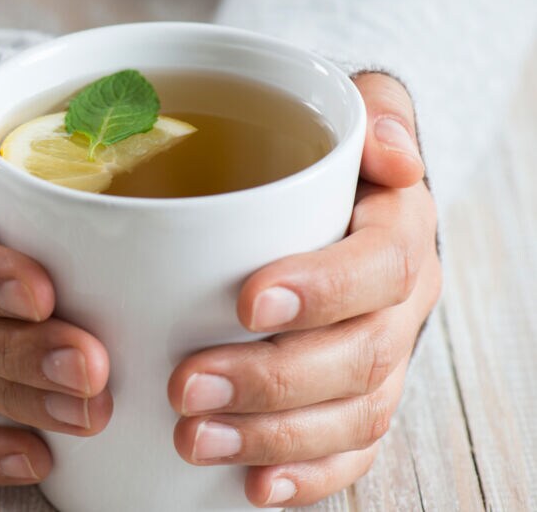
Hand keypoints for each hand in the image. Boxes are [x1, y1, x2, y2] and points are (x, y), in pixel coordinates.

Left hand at [166, 73, 441, 506]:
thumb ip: (368, 110)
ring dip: (273, 437)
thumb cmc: (314, 157)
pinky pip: (350, 452)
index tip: (248, 302)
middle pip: (359, 355)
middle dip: (272, 380)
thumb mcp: (342, 110)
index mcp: (396, 230)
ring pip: (351, 415)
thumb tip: (385, 149)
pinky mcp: (354, 400)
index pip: (378, 265)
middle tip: (187, 385)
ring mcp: (378, 356)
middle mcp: (397, 302)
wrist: (325, 198)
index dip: (322, 289)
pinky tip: (253, 487)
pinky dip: (306, 475)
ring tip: (194, 439)